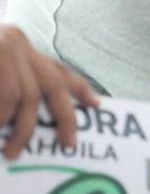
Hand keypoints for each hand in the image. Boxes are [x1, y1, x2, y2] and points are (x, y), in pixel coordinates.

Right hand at [0, 25, 99, 159]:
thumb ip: (16, 80)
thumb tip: (30, 115)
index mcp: (16, 43)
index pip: (55, 66)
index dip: (77, 87)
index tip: (96, 104)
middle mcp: (12, 42)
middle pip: (49, 84)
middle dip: (64, 116)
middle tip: (69, 143)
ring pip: (23, 97)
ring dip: (19, 127)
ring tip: (12, 151)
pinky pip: (4, 99)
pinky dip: (2, 119)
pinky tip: (0, 131)